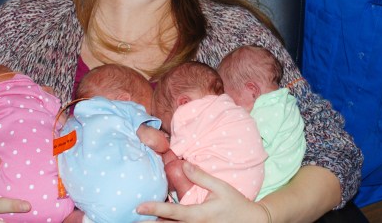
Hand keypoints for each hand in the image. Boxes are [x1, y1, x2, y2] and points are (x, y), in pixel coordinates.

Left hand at [136, 162, 266, 222]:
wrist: (250, 222)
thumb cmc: (235, 204)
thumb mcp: (220, 187)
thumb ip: (201, 176)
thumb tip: (183, 164)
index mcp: (198, 215)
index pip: (172, 212)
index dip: (154, 208)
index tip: (139, 207)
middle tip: (131, 219)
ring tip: (141, 221)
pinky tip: (159, 221)